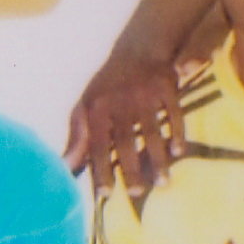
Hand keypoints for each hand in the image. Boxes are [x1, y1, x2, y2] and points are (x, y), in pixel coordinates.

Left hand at [64, 45, 185, 196]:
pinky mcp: (166, 87)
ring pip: (151, 132)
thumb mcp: (85, 107)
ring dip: (157, 159)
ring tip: (162, 183)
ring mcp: (144, 94)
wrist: (137, 50)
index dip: (100, 169)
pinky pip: (173, 114)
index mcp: (96, 109)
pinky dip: (177, 133)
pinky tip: (178, 152)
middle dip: (131, 169)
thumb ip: (76, 138)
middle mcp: (119, 102)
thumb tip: (64, 167)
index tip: (105, 193)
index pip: (97, 144)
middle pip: (125, 141)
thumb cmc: (107, 87)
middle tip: (136, 193)